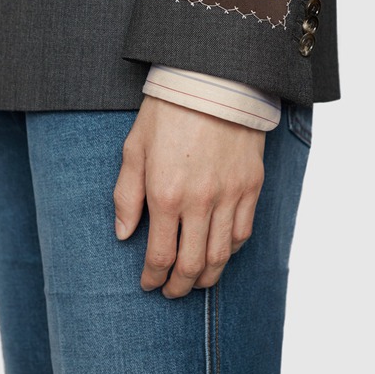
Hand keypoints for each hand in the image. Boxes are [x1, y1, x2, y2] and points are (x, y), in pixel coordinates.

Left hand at [113, 95, 264, 297]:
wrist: (212, 81)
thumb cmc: (167, 111)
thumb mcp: (134, 149)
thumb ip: (126, 195)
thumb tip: (123, 233)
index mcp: (165, 194)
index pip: (160, 255)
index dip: (153, 277)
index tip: (148, 284)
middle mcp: (200, 201)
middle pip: (193, 265)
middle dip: (179, 286)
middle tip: (171, 292)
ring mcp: (230, 195)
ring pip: (222, 255)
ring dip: (208, 277)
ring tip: (197, 281)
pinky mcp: (251, 185)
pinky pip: (244, 232)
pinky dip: (231, 251)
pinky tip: (221, 252)